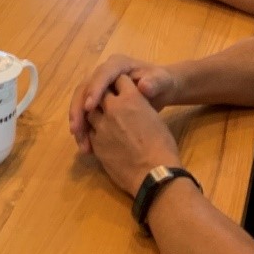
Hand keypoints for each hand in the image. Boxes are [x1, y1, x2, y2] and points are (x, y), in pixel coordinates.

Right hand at [69, 55, 178, 153]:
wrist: (162, 90)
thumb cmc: (162, 82)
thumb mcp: (162, 81)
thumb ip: (155, 83)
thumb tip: (143, 86)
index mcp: (117, 65)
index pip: (102, 75)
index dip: (94, 90)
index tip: (89, 108)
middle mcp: (103, 74)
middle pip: (84, 89)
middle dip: (78, 109)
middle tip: (76, 129)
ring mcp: (99, 87)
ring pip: (80, 103)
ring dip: (78, 123)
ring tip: (81, 143)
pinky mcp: (98, 101)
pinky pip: (86, 115)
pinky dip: (85, 130)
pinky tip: (87, 146)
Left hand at [86, 75, 181, 196]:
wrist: (154, 174)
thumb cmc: (162, 146)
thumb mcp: (154, 118)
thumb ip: (140, 107)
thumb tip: (134, 106)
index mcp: (132, 98)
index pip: (120, 80)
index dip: (120, 83)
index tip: (121, 87)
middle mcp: (113, 108)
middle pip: (101, 93)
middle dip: (103, 95)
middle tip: (106, 101)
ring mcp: (102, 126)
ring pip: (90, 112)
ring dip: (94, 112)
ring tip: (102, 118)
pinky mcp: (96, 144)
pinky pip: (90, 131)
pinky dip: (93, 130)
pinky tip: (100, 135)